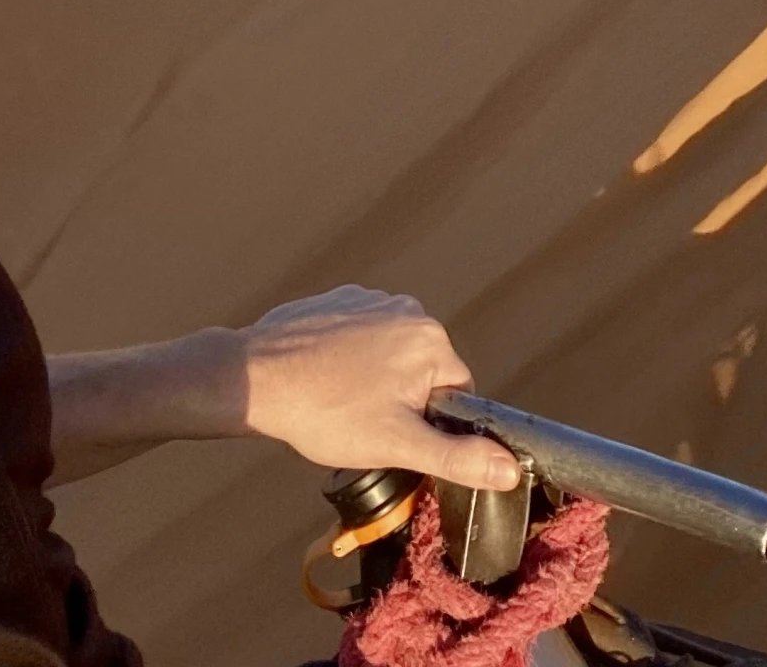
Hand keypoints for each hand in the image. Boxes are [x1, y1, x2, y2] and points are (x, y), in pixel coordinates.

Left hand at [241, 285, 519, 491]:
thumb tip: (511, 468)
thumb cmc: (327, 413)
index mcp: (431, 339)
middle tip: (365, 424)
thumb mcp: (398, 445)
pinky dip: (349, 359)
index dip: (429, 424)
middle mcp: (407, 307)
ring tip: (340, 403)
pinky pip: (361, 336)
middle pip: (424, 371)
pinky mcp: (339, 299)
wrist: (256, 378)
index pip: (455, 394)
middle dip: (403, 401)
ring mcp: (370, 298)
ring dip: (376, 380)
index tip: (395, 436)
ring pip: (391, 355)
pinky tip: (324, 379)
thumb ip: (457, 456)